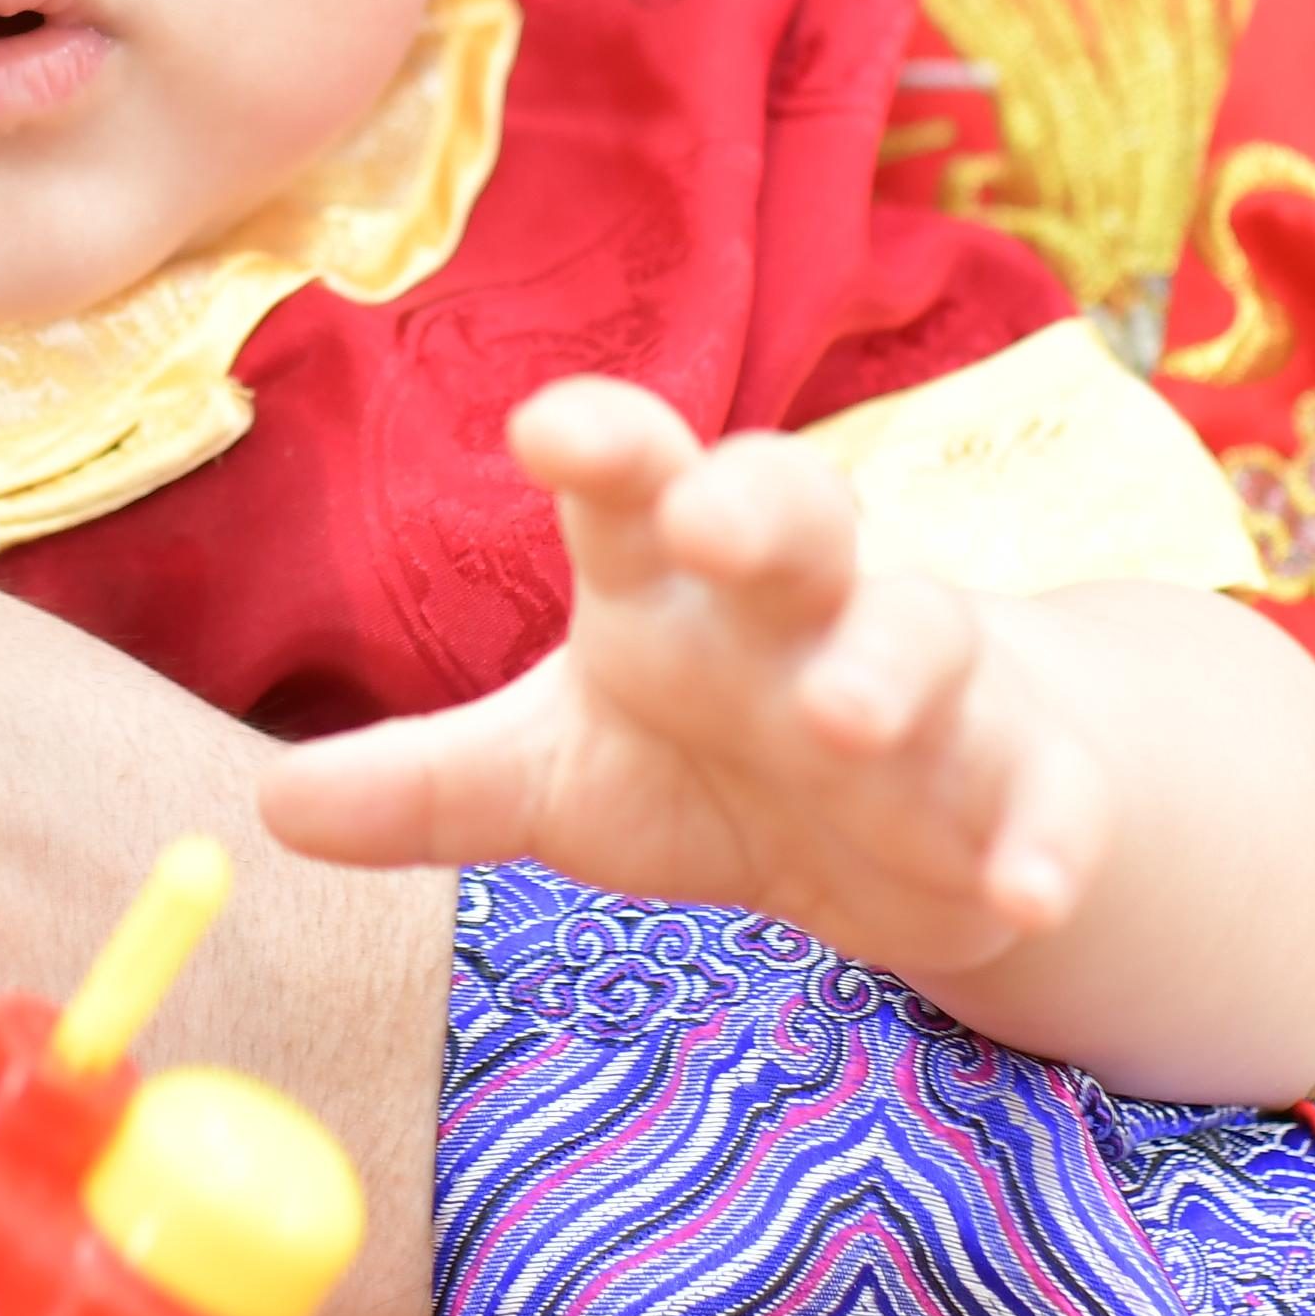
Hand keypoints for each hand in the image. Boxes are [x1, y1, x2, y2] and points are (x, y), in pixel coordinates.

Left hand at [259, 376, 1106, 978]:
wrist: (905, 816)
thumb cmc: (706, 754)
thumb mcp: (558, 777)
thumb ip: (430, 789)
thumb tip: (268, 810)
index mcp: (677, 578)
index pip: (635, 482)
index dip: (603, 445)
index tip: (545, 427)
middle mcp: (805, 601)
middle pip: (797, 510)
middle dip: (759, 508)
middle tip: (708, 518)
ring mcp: (928, 682)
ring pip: (925, 635)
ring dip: (888, 668)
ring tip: (841, 719)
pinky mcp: (1021, 780)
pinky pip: (1045, 792)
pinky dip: (1046, 833)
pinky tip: (1028, 888)